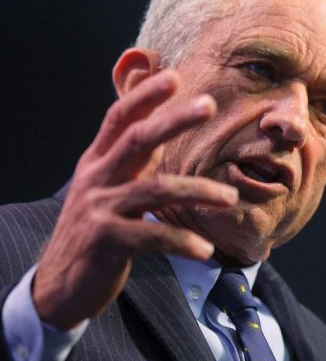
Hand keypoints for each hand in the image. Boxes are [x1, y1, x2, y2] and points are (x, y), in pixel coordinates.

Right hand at [33, 70, 237, 330]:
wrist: (60, 285)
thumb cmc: (96, 232)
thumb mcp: (107, 190)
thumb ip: (132, 162)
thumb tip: (161, 128)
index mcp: (98, 163)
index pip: (120, 119)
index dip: (144, 96)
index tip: (173, 75)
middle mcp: (96, 179)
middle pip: (137, 139)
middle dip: (174, 120)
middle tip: (209, 104)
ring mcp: (99, 208)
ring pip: (155, 190)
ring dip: (198, 192)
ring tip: (231, 198)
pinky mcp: (106, 240)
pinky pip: (153, 236)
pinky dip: (182, 241)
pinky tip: (205, 250)